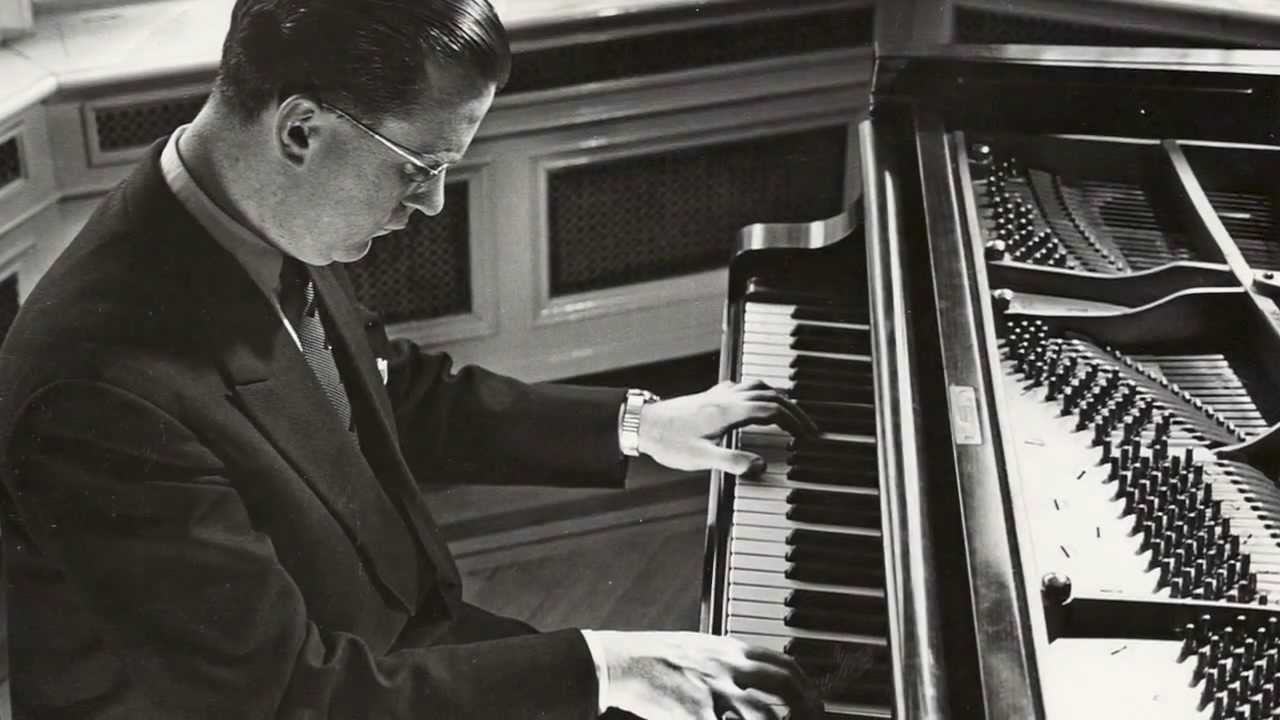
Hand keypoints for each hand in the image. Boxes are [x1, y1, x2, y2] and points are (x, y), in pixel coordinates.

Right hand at [594, 630, 823, 719]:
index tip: (813, 699)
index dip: (805, 683)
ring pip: (764, 714)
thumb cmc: (657, 655)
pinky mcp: (696, 714)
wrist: (622, 660)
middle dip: (806, 706)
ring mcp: (714, 691)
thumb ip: (727, 659)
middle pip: (784, 684)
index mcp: (729, 649)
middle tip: (813, 718)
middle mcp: (728, 667)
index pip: (783, 661)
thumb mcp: (699, 646)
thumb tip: (752, 672)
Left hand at [637, 379, 818, 474]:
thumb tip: (761, 466)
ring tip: (793, 413)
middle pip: (771, 395)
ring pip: (759, 387)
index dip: (794, 421)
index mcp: (729, 411)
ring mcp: (720, 393)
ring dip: (780, 398)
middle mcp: (727, 397)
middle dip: (794, 410)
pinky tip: (760, 401)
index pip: (772, 410)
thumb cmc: (669, 440)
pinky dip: (762, 392)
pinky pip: (746, 386)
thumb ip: (732, 461)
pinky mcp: (712, 394)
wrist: (643, 423)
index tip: (807, 434)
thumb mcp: (701, 458)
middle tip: (808, 427)